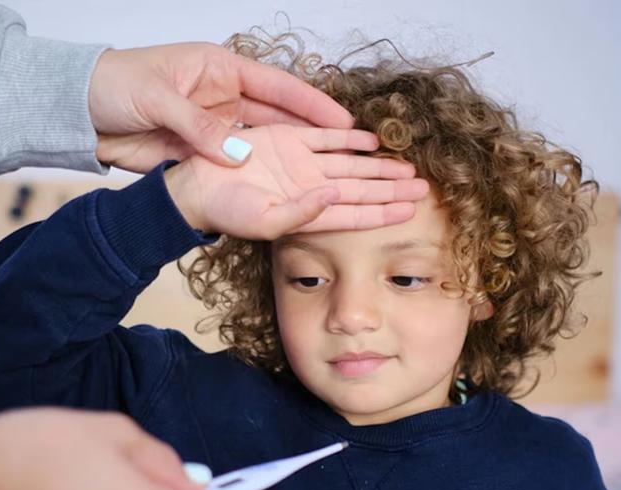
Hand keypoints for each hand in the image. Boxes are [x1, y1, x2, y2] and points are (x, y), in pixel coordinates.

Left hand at [89, 43, 353, 171]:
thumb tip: (237, 156)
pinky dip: (259, 175)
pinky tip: (285, 188)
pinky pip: (238, 164)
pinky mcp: (202, 152)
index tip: (343, 121)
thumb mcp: (156, 99)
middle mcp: (224, 97)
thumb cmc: (113, 85)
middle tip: (350, 152)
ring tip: (327, 173)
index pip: (277, 86)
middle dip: (314, 134)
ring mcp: (216, 127)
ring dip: (292, 158)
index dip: (312, 104)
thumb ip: (197, 126)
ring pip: (264, 143)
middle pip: (280, 117)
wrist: (78, 112)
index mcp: (219, 69)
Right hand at [162, 125, 430, 238]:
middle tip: (423, 188)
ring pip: (352, 164)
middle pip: (362, 188)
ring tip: (407, 167)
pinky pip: (326, 137)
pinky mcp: (289, 141)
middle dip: (392, 188)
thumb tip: (335, 196)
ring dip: (379, 165)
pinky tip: (373, 140)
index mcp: (310, 212)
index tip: (411, 210)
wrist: (197, 188)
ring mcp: (302, 164)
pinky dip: (350, 137)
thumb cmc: (227, 213)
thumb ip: (302, 213)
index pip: (357, 214)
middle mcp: (312, 188)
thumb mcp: (265, 221)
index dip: (384, 212)